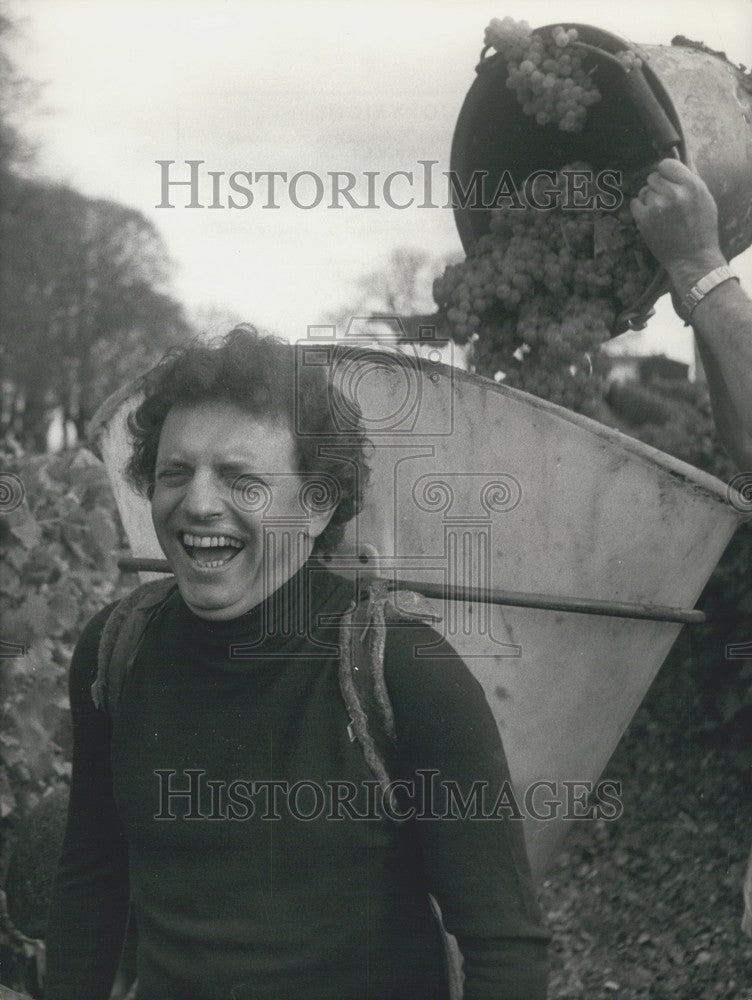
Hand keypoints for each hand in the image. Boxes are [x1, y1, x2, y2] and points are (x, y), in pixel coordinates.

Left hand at [630, 159, 726, 295]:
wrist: (693, 258)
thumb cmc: (701, 229)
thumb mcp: (705, 198)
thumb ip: (689, 179)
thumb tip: (675, 160)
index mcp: (692, 185)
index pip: (666, 164)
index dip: (665, 172)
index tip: (667, 180)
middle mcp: (674, 193)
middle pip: (653, 177)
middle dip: (657, 186)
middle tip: (665, 200)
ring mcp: (657, 207)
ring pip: (644, 191)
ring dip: (649, 198)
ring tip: (660, 212)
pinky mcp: (644, 220)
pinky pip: (635, 203)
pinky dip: (640, 209)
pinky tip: (651, 217)